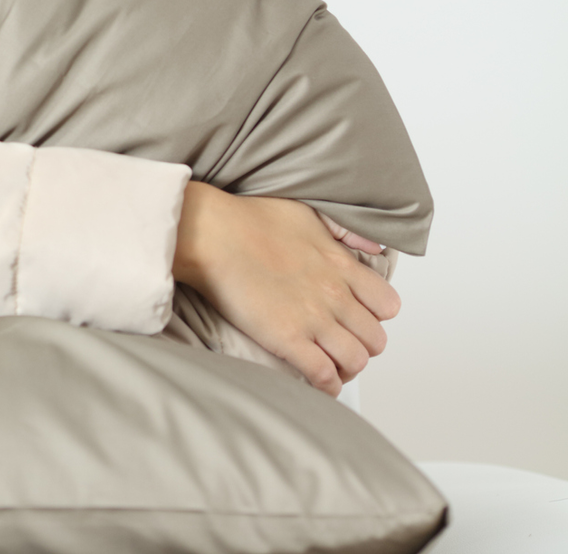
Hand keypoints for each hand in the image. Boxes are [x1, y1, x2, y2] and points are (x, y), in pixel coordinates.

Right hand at [173, 182, 400, 395]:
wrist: (212, 233)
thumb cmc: (249, 219)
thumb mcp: (307, 212)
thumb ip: (344, 231)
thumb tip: (374, 247)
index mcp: (342, 266)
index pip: (387, 306)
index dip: (375, 316)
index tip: (357, 318)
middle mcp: (335, 296)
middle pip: (375, 340)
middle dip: (362, 346)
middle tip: (341, 345)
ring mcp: (313, 319)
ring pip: (356, 361)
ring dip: (345, 368)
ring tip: (329, 366)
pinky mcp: (287, 338)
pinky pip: (324, 375)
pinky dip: (326, 386)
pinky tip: (317, 383)